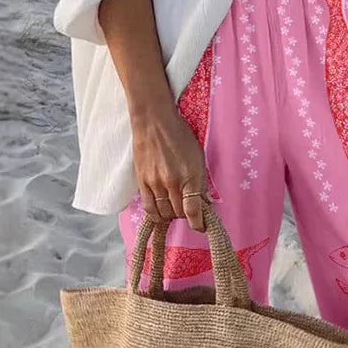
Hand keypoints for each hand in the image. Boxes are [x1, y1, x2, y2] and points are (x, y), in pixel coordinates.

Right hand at [131, 110, 207, 232]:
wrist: (154, 121)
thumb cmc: (179, 136)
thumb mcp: (198, 157)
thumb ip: (201, 181)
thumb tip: (205, 201)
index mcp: (190, 176)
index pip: (193, 210)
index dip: (198, 223)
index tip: (200, 226)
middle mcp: (172, 183)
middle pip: (179, 213)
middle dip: (185, 215)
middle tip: (187, 209)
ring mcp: (155, 183)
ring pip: (164, 213)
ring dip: (171, 215)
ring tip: (174, 208)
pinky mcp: (142, 182)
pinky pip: (148, 207)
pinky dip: (156, 214)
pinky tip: (160, 213)